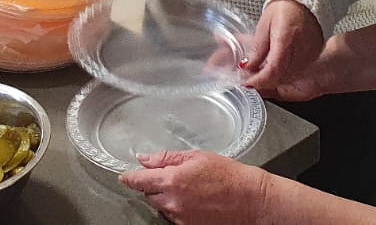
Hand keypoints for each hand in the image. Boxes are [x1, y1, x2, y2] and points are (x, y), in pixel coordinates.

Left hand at [119, 151, 279, 224]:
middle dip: (154, 185)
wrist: (251, 200)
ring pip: (162, 206)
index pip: (139, 181)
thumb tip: (145, 160)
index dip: (129, 178)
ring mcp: (180, 218)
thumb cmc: (229, 176)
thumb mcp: (197, 157)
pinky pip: (175, 217)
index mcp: (172, 181)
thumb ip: (167, 158)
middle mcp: (172, 202)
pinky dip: (179, 208)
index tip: (124, 176)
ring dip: (167, 198)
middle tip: (173, 177)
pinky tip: (195, 201)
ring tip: (190, 189)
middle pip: (149, 194)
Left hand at [242, 0, 325, 100]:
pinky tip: (272, 66)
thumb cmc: (286, 8)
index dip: (258, 80)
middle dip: (261, 80)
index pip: (273, 70)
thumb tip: (248, 66)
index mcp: (286, 39)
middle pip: (280, 77)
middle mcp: (301, 51)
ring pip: (287, 77)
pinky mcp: (313, 58)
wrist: (307, 2)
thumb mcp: (265, 24)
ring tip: (257, 70)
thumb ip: (258, 48)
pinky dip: (282, 72)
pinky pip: (295, 72)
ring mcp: (309, 56)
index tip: (246, 82)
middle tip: (247, 76)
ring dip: (271, 77)